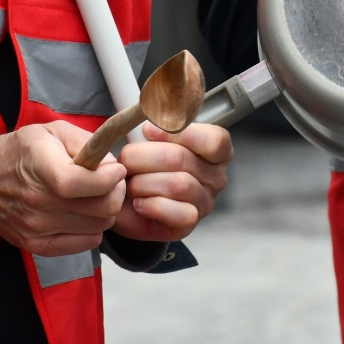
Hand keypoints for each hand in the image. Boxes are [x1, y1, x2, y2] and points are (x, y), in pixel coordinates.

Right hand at [0, 121, 126, 256]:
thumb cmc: (19, 153)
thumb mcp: (51, 131)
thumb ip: (85, 142)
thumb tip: (111, 164)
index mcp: (40, 167)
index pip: (82, 183)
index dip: (110, 178)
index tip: (116, 169)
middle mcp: (37, 201)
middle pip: (101, 208)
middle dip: (115, 192)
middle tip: (110, 181)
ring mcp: (36, 227)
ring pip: (99, 226)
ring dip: (105, 210)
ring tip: (94, 195)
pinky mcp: (38, 245)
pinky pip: (86, 243)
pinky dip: (93, 228)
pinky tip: (82, 212)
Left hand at [110, 122, 231, 241]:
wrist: (128, 203)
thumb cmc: (145, 167)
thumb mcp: (151, 139)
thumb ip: (157, 126)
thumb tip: (152, 120)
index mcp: (215, 151)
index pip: (214, 140)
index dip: (180, 133)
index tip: (148, 131)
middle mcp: (216, 177)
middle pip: (181, 158)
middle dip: (143, 157)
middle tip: (126, 160)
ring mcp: (205, 202)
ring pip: (176, 184)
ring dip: (143, 183)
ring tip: (132, 184)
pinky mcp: (190, 223)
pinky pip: (174, 211)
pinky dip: (150, 205)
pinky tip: (140, 203)